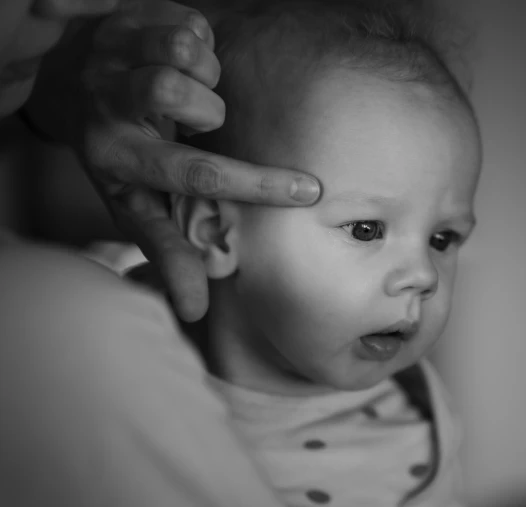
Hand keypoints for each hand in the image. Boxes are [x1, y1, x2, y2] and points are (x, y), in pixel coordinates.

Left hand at [29, 0, 320, 321]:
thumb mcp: (133, 206)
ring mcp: (111, 56)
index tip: (308, 191)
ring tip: (195, 86)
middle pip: (171, 93)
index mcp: (114, 159)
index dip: (255, 185)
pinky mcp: (123, 20)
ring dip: (205, 71)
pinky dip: (200, 38)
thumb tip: (193, 311)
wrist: (70, 88)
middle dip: (205, 108)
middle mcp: (104, 105)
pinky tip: (187, 58)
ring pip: (179, 51)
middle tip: (202, 118)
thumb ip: (166, 250)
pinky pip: (185, 21)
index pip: (194, 175)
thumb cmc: (117, 156)